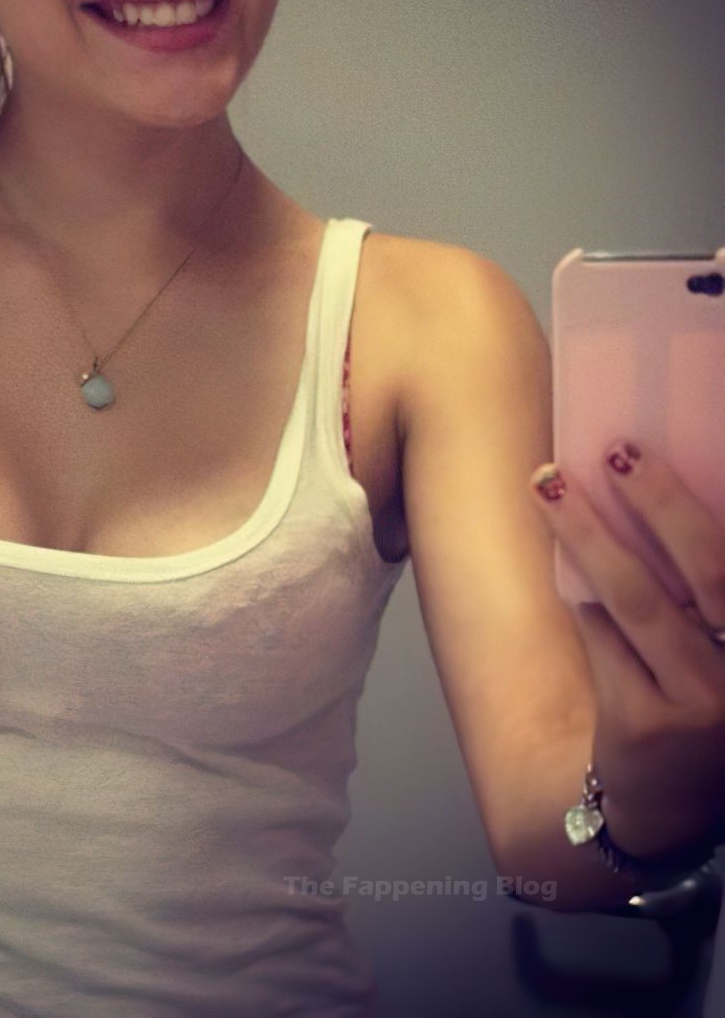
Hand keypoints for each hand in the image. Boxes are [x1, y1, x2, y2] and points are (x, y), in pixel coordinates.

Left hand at [530, 439, 724, 858]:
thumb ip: (702, 591)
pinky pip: (601, 638)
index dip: (700, 506)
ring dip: (588, 534)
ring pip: (636, 600)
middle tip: (616, 451)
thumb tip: (643, 489)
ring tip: (550, 484)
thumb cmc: (699, 703)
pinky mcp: (645, 723)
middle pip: (706, 569)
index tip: (659, 450)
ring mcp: (703, 704)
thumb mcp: (716, 648)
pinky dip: (581, 596)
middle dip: (659, 501)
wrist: (672, 808)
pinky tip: (565, 564)